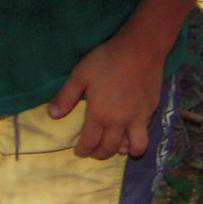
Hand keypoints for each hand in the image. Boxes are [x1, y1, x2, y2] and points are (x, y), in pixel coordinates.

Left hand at [47, 33, 162, 157]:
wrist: (140, 49)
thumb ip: (66, 96)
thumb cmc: (107, 60)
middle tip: (93, 152)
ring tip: (116, 148)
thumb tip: (52, 115)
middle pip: (109, 148)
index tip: (79, 152)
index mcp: (99, 114)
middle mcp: (119, 122)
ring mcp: (137, 119)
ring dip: (121, 152)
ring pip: (131, 148)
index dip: (83, 150)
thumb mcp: (80, 74)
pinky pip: (144, 136)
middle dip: (99, 154)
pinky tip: (132, 137)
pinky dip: (136, 142)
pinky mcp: (150, 113)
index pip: (90, 142)